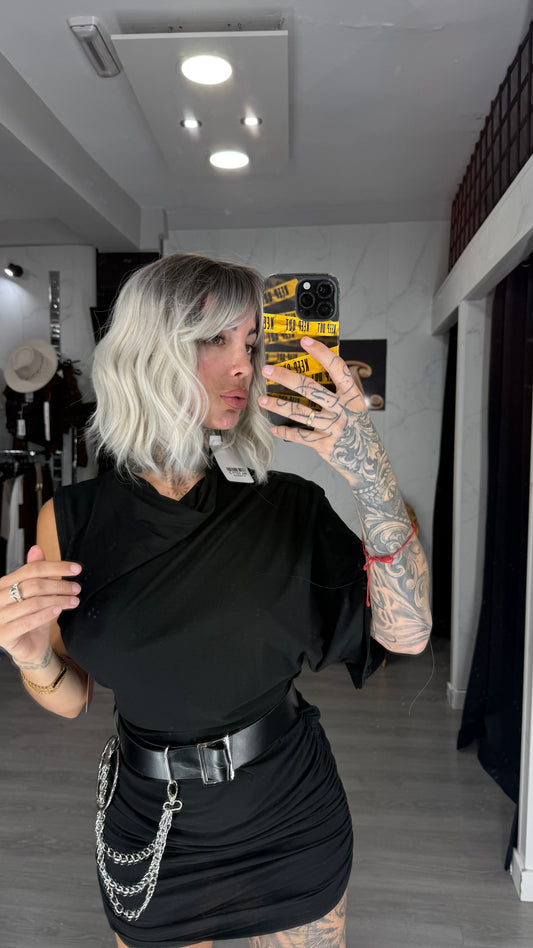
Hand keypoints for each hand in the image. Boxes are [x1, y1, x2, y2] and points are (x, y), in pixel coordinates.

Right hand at [0, 545, 80, 666]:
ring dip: (58, 600)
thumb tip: (36, 548)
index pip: (31, 569)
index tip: (76, 569)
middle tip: (76, 588)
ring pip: (33, 603)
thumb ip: (36, 572)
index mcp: (4, 584)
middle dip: (59, 585)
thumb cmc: (32, 617)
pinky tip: (59, 611)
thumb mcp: (37, 594)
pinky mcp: (3, 635)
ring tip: (74, 600)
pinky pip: (27, 622)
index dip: (55, 567)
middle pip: (33, 585)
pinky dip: (45, 615)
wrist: (28, 648)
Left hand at [260, 337, 381, 489]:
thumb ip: (340, 394)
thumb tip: (315, 373)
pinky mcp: (325, 445)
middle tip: (268, 370)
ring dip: (278, 405)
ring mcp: (334, 428)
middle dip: (286, 377)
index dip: (321, 353)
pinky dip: (285, 431)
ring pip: (301, 412)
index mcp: (353, 396)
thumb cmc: (359, 432)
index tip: (305, 340)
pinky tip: (274, 427)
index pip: (337, 368)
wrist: (370, 463)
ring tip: (263, 400)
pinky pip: (300, 436)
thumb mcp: (356, 409)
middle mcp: (344, 410)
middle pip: (311, 388)